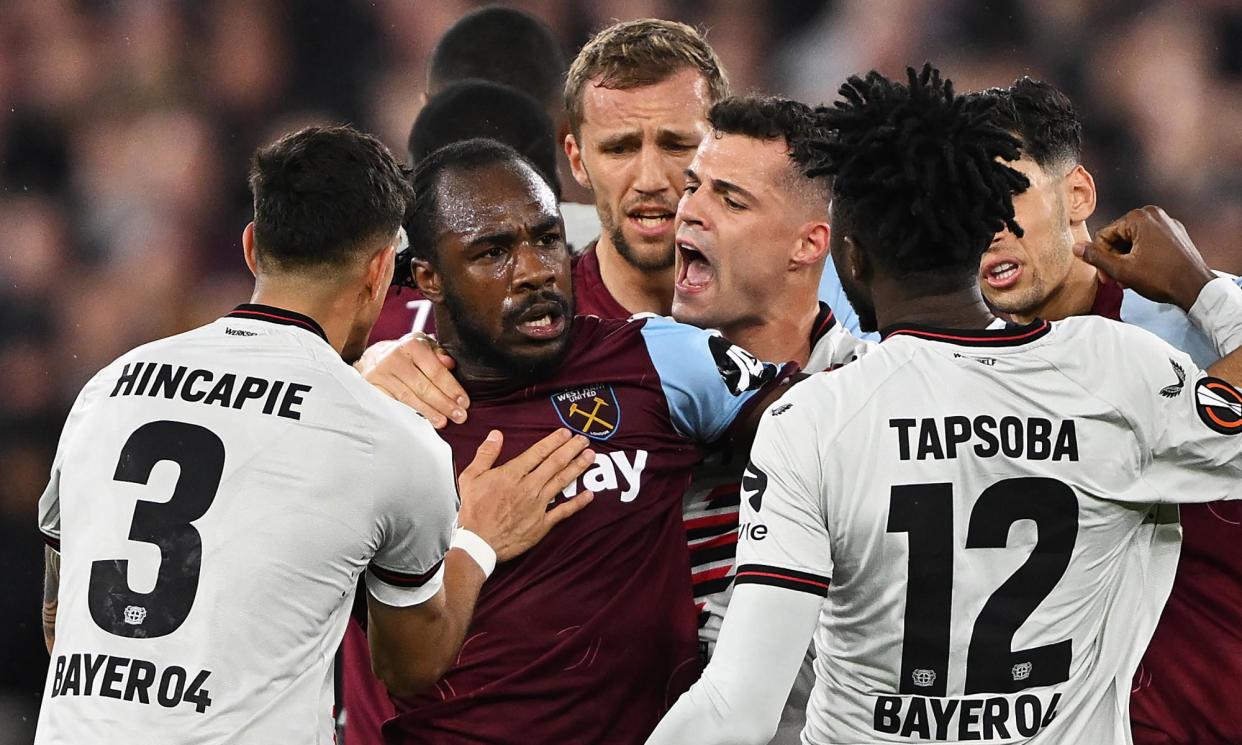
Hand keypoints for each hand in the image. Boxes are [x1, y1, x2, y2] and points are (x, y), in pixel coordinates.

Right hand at [356, 333, 469, 427]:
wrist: (373, 359)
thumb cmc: (407, 354)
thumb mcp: (424, 346)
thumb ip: (439, 354)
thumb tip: (450, 364)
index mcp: (412, 345)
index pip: (435, 370)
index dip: (451, 388)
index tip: (464, 402)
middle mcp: (395, 358)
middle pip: (423, 387)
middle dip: (444, 404)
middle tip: (459, 416)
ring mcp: (381, 374)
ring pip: (409, 398)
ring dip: (429, 412)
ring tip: (443, 422)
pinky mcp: (373, 388)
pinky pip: (394, 404)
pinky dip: (410, 414)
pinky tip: (422, 421)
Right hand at [457, 429, 595, 560]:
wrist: (478, 544)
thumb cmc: (473, 512)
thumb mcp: (471, 478)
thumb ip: (486, 454)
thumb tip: (496, 435)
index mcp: (512, 474)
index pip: (538, 452)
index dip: (554, 441)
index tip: (566, 433)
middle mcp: (528, 487)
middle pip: (555, 463)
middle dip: (571, 449)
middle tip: (584, 440)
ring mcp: (538, 505)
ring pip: (562, 482)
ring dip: (578, 467)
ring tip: (590, 456)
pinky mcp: (542, 523)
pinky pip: (564, 511)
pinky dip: (578, 502)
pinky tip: (590, 494)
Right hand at [1073, 205, 1214, 310]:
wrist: (1196, 288)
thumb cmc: (1161, 278)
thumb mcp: (1122, 270)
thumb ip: (1096, 258)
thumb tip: (1076, 247)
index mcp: (1139, 217)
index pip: (1105, 235)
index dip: (1100, 257)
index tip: (1106, 277)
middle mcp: (1154, 214)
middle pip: (1119, 236)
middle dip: (1114, 259)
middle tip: (1115, 280)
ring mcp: (1167, 223)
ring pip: (1133, 240)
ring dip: (1126, 259)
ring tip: (1129, 279)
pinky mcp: (1176, 233)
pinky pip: (1149, 241)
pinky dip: (1141, 255)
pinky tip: (1143, 272)